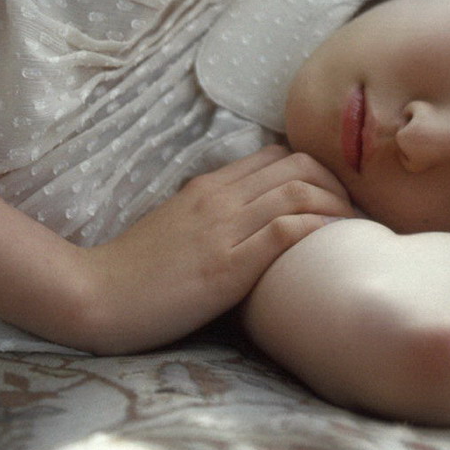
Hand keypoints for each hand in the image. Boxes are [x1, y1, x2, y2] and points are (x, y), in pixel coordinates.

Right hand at [74, 146, 353, 351]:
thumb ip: (211, 215)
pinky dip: (319, 229)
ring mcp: (224, 228)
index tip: (332, 196)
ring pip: (298, 189)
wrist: (95, 295)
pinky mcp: (227, 265)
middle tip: (353, 213)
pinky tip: (335, 242)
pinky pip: (286, 229)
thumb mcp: (175, 227)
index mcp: (208, 186)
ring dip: (336, 205)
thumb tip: (250, 220)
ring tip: (354, 229)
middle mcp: (220, 197)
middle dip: (337, 183)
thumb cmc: (134, 271)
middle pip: (297, 164)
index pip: (275, 154)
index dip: (314, 169)